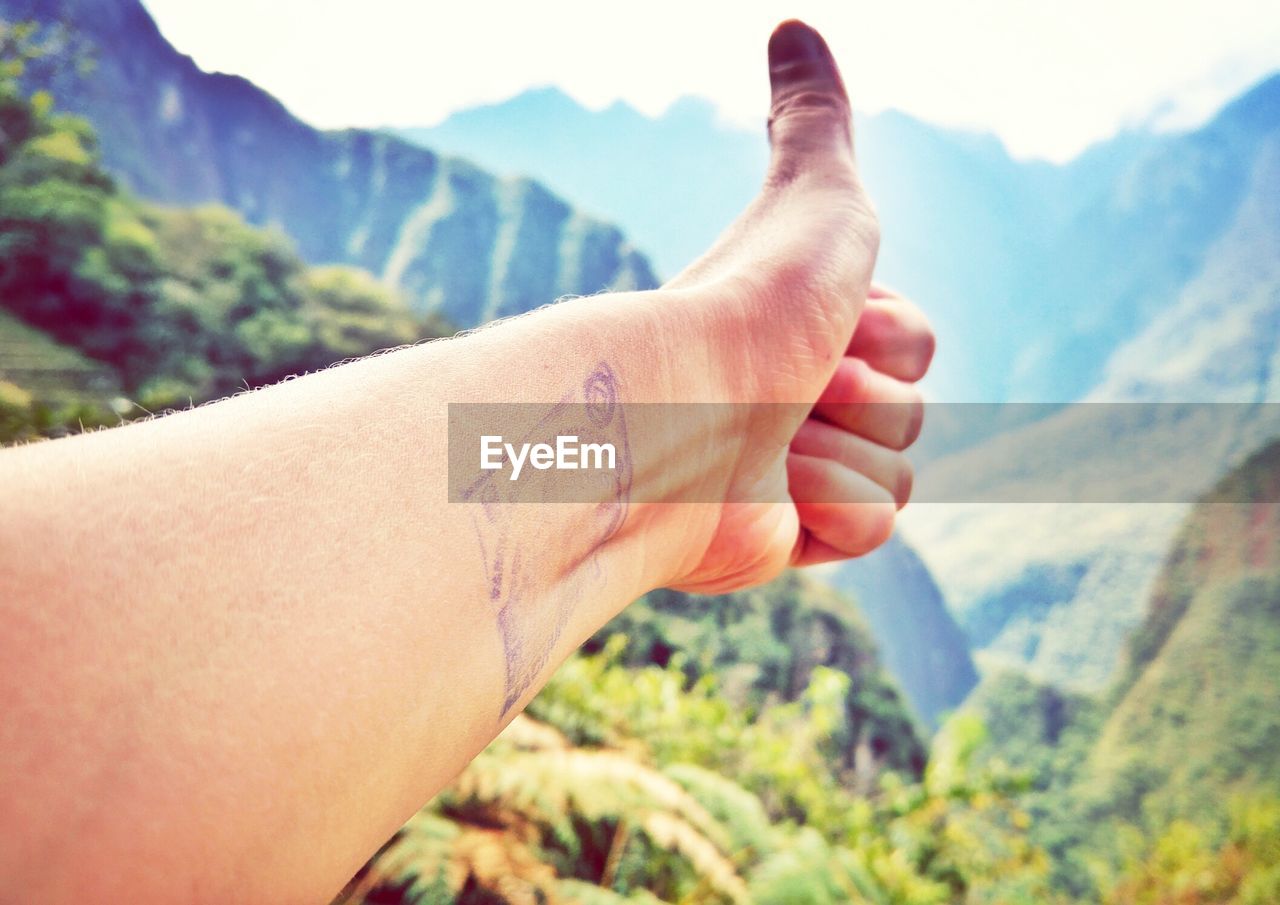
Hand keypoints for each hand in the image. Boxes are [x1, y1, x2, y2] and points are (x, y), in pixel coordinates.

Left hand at [656, 22, 933, 591]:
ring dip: (844, 450)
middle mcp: (797, 401)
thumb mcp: (812, 189)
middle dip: (865, 396)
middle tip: (793, 389)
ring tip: (769, 443)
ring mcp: (791, 474)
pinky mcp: (785, 539)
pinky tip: (775, 495)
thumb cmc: (749, 304)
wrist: (678, 420)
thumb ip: (815, 116)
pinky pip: (873, 528)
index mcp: (806, 332)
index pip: (917, 346)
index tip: (825, 326)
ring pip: (900, 473)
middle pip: (912, 411)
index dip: (891, 337)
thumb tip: (793, 26)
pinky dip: (834, 508)